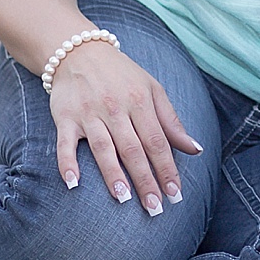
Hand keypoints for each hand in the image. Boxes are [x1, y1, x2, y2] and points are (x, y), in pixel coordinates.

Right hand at [48, 41, 202, 212]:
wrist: (80, 51)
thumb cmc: (122, 75)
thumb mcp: (152, 89)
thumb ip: (171, 121)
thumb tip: (195, 149)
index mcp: (140, 101)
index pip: (157, 141)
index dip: (167, 168)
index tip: (175, 194)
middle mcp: (116, 108)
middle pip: (133, 148)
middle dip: (145, 179)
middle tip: (155, 208)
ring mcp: (89, 113)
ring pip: (103, 147)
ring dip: (113, 173)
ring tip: (123, 198)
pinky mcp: (65, 118)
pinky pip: (65, 143)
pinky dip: (67, 163)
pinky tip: (73, 184)